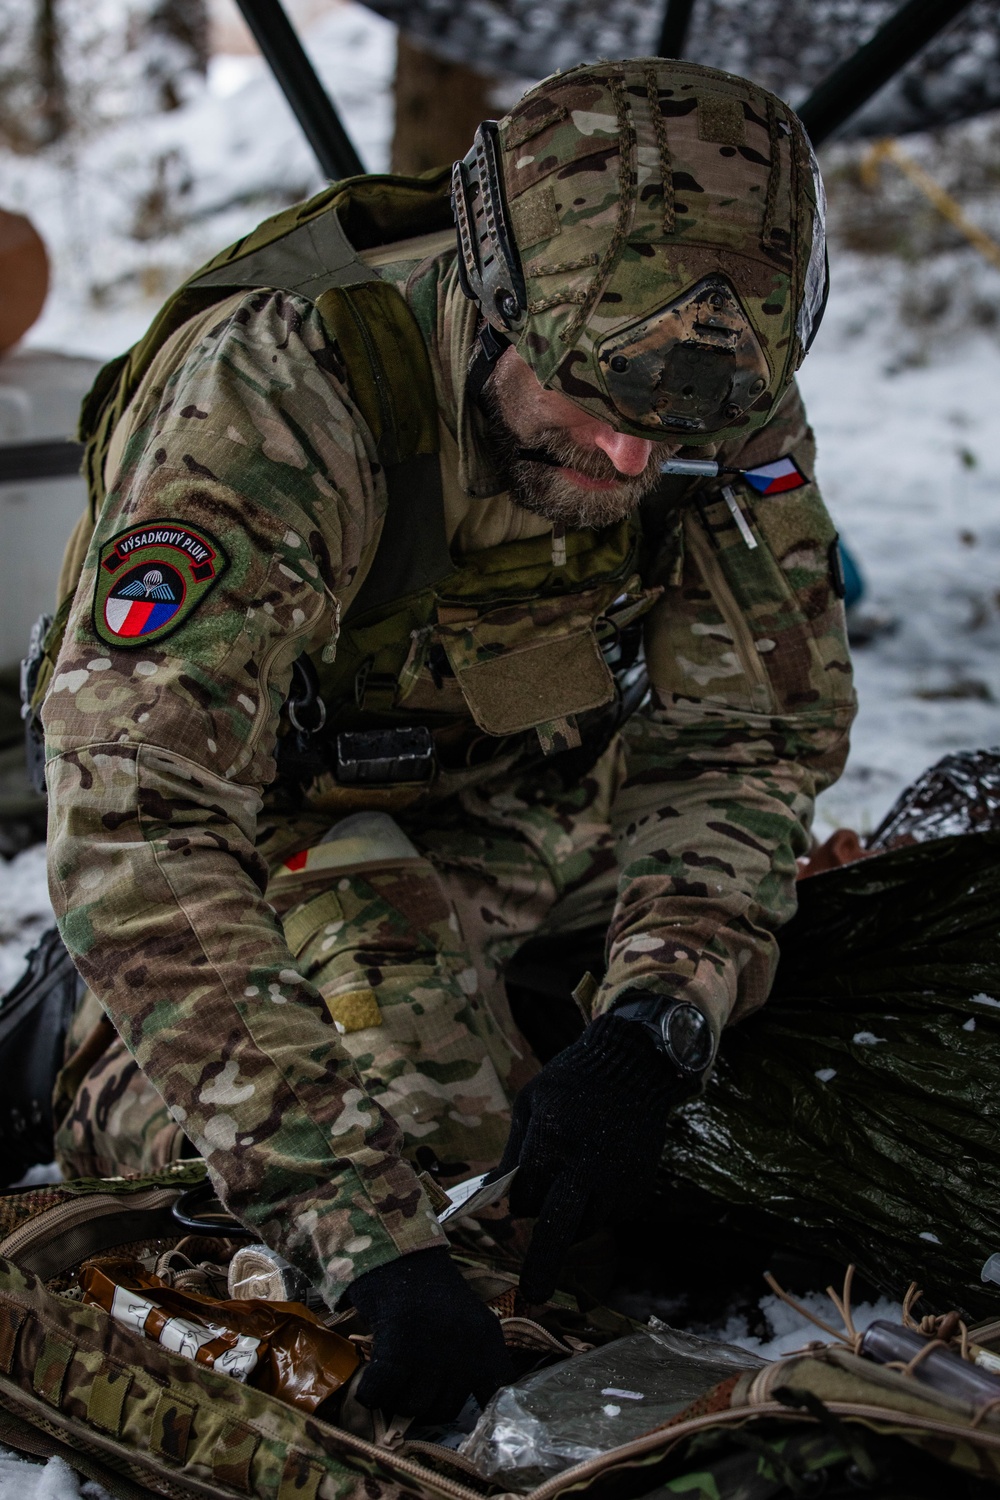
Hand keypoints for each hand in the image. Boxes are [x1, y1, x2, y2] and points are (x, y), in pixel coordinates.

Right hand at [345, 1246, 512, 1420]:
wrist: (399, 1256)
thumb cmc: (432, 1295)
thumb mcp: (470, 1322)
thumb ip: (476, 1363)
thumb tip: (470, 1411)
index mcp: (487, 1342)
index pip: (500, 1392)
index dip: (492, 1421)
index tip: (480, 1436)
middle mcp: (464, 1348)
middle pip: (445, 1409)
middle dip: (427, 1402)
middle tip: (414, 1378)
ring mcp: (431, 1349)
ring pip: (412, 1406)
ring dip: (397, 1397)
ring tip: (394, 1370)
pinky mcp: (397, 1346)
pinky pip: (380, 1395)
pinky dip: (372, 1393)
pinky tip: (373, 1378)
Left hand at [497, 1012, 692, 1303]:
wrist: (634, 1068)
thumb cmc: (572, 1082)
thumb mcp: (531, 1104)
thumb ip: (513, 1152)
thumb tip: (488, 1191)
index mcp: (553, 1143)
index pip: (525, 1199)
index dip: (518, 1200)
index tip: (515, 1198)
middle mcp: (587, 1167)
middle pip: (559, 1229)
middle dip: (543, 1265)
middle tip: (533, 1296)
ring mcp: (617, 1181)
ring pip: (583, 1225)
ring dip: (569, 1219)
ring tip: (573, 1181)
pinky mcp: (637, 1189)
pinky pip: (608, 1214)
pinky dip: (595, 1205)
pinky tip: (597, 1172)